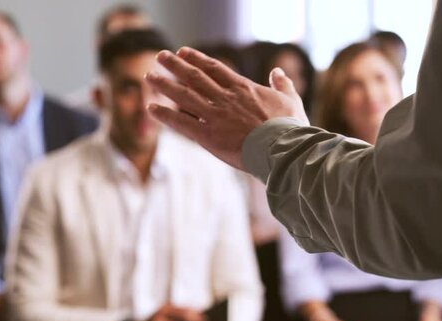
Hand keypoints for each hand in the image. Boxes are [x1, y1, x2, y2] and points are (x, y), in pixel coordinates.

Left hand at [145, 47, 308, 169]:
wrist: (282, 148)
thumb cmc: (290, 127)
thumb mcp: (291, 100)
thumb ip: (282, 84)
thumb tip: (278, 70)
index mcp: (243, 88)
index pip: (214, 68)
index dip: (197, 59)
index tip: (183, 51)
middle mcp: (225, 98)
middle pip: (194, 77)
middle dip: (175, 66)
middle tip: (161, 57)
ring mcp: (215, 116)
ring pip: (184, 96)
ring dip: (165, 85)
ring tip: (150, 76)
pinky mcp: (208, 136)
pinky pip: (181, 122)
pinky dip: (165, 115)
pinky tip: (151, 108)